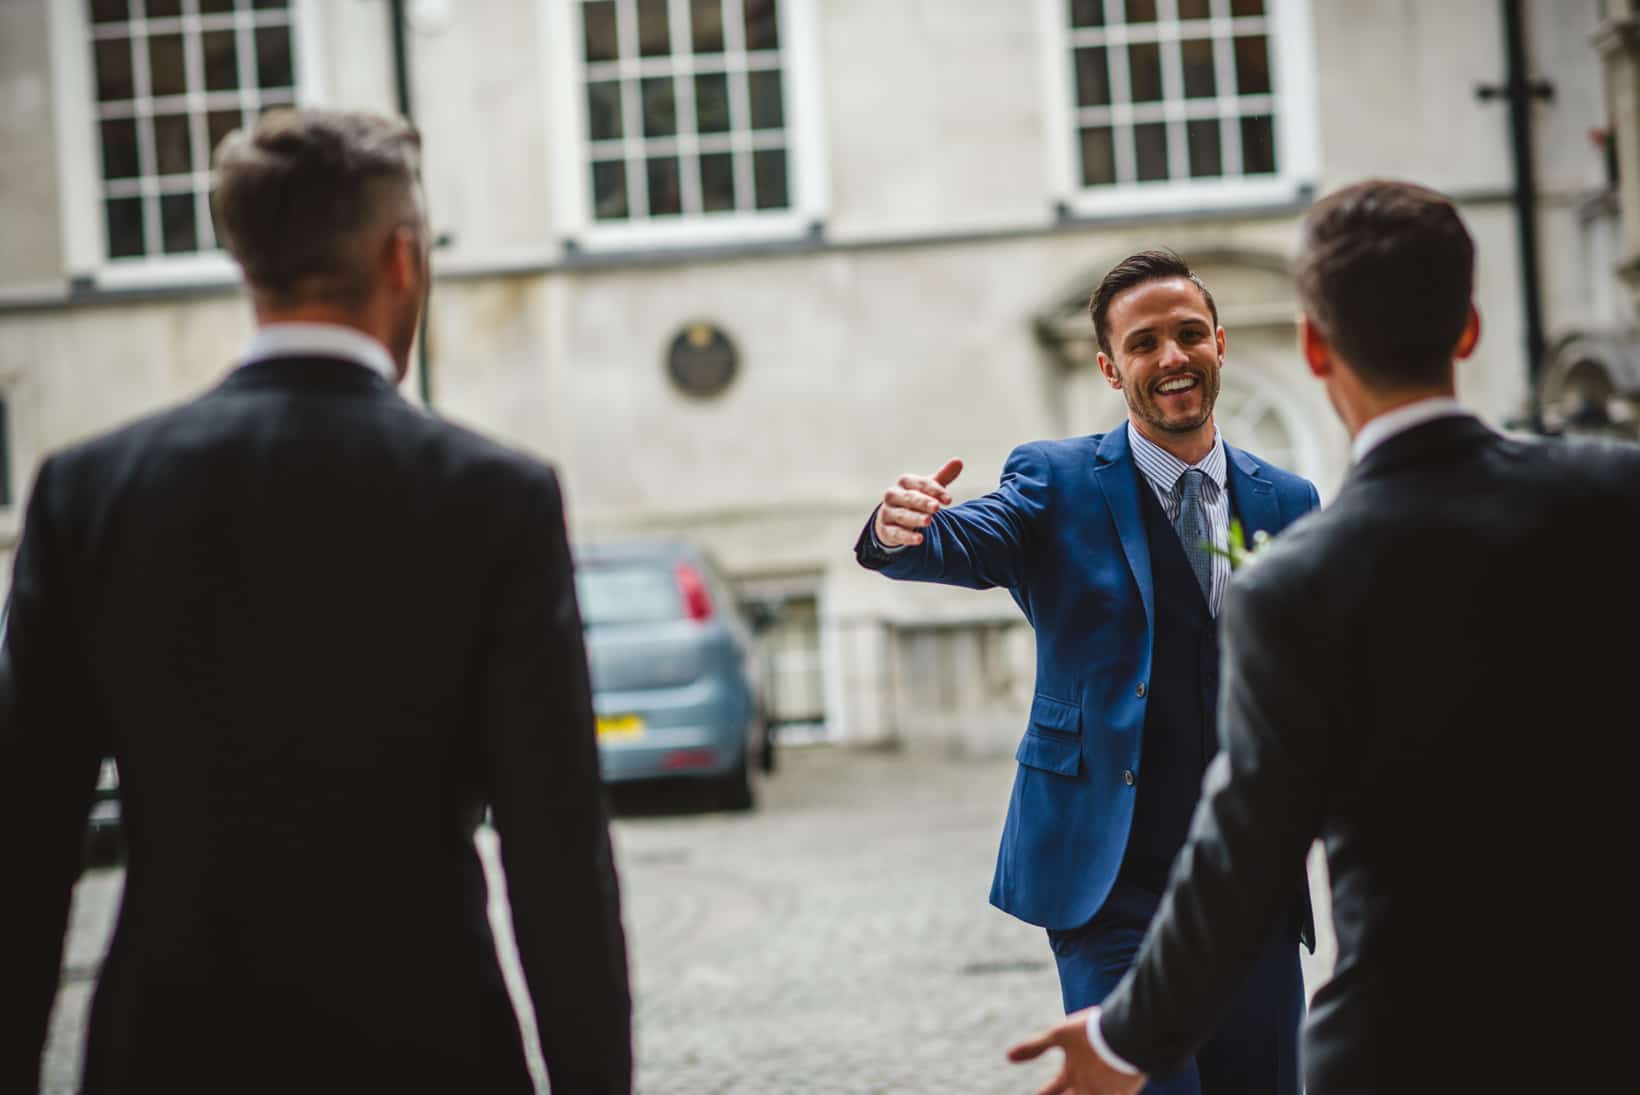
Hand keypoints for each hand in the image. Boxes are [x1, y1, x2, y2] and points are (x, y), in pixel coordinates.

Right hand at [872, 458, 961, 546]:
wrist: (891, 518)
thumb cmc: (914, 499)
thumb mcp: (928, 488)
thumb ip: (943, 476)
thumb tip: (959, 461)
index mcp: (904, 483)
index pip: (919, 483)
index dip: (934, 490)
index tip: (949, 500)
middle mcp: (893, 496)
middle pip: (908, 498)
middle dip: (923, 502)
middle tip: (937, 507)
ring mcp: (887, 513)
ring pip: (901, 515)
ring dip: (915, 518)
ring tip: (929, 521)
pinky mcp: (885, 530)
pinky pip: (895, 533)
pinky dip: (907, 537)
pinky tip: (919, 539)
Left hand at [1007, 1009, 1146, 1094]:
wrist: (1128, 1034)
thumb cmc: (1092, 1032)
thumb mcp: (1058, 1035)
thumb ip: (1034, 1047)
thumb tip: (1007, 1057)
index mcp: (1071, 1076)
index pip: (1051, 1091)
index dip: (1044, 1092)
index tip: (1040, 1093)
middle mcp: (1087, 1090)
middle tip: (1066, 1090)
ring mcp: (1107, 1093)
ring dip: (1086, 1093)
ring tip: (1084, 1089)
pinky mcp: (1127, 1091)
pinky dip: (1110, 1092)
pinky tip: (1111, 1089)